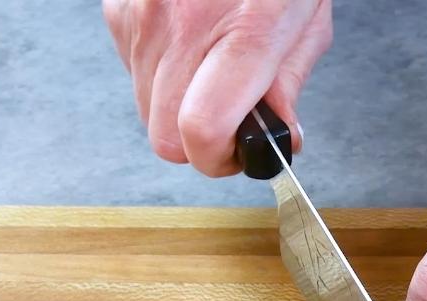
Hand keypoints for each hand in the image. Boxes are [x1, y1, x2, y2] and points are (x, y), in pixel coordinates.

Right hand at [102, 0, 331, 175]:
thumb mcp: (307, 23)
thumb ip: (289, 85)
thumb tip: (280, 137)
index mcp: (242, 34)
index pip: (200, 131)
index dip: (218, 159)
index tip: (238, 152)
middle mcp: (181, 27)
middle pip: (165, 137)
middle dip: (200, 143)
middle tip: (232, 121)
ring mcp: (142, 17)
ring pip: (146, 108)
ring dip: (179, 107)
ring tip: (214, 71)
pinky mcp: (119, 9)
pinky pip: (133, 71)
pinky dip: (161, 74)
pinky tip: (191, 46)